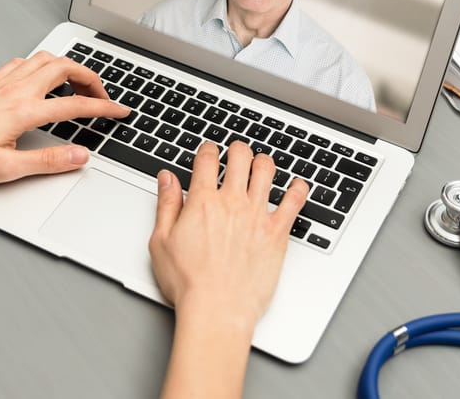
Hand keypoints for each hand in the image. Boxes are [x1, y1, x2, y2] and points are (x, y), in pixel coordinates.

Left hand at [0, 51, 128, 182]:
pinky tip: (40, 80)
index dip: (104, 107)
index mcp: (23, 111)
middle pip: (64, 67)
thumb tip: (80, 157)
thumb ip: (48, 162)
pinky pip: (23, 62)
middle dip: (91, 77)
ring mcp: (1, 82)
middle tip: (102, 95)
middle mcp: (14, 90)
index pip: (75, 104)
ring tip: (78, 84)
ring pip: (44, 59)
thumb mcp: (6, 169)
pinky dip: (42, 65)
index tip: (120, 111)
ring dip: (68, 66)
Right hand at [148, 141, 308, 331]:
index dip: (207, 149)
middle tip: (236, 152)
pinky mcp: (277, 233)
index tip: (208, 151)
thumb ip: (166, 205)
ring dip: (263, 161)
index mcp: (202, 201)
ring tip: (261, 164)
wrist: (217, 309)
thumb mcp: (161, 241)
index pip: (207, 159)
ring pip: (267, 171)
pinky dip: (298, 189)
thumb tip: (167, 179)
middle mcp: (232, 203)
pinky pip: (294, 202)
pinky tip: (297, 186)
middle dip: (237, 149)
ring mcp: (257, 216)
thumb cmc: (189, 283)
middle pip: (240, 156)